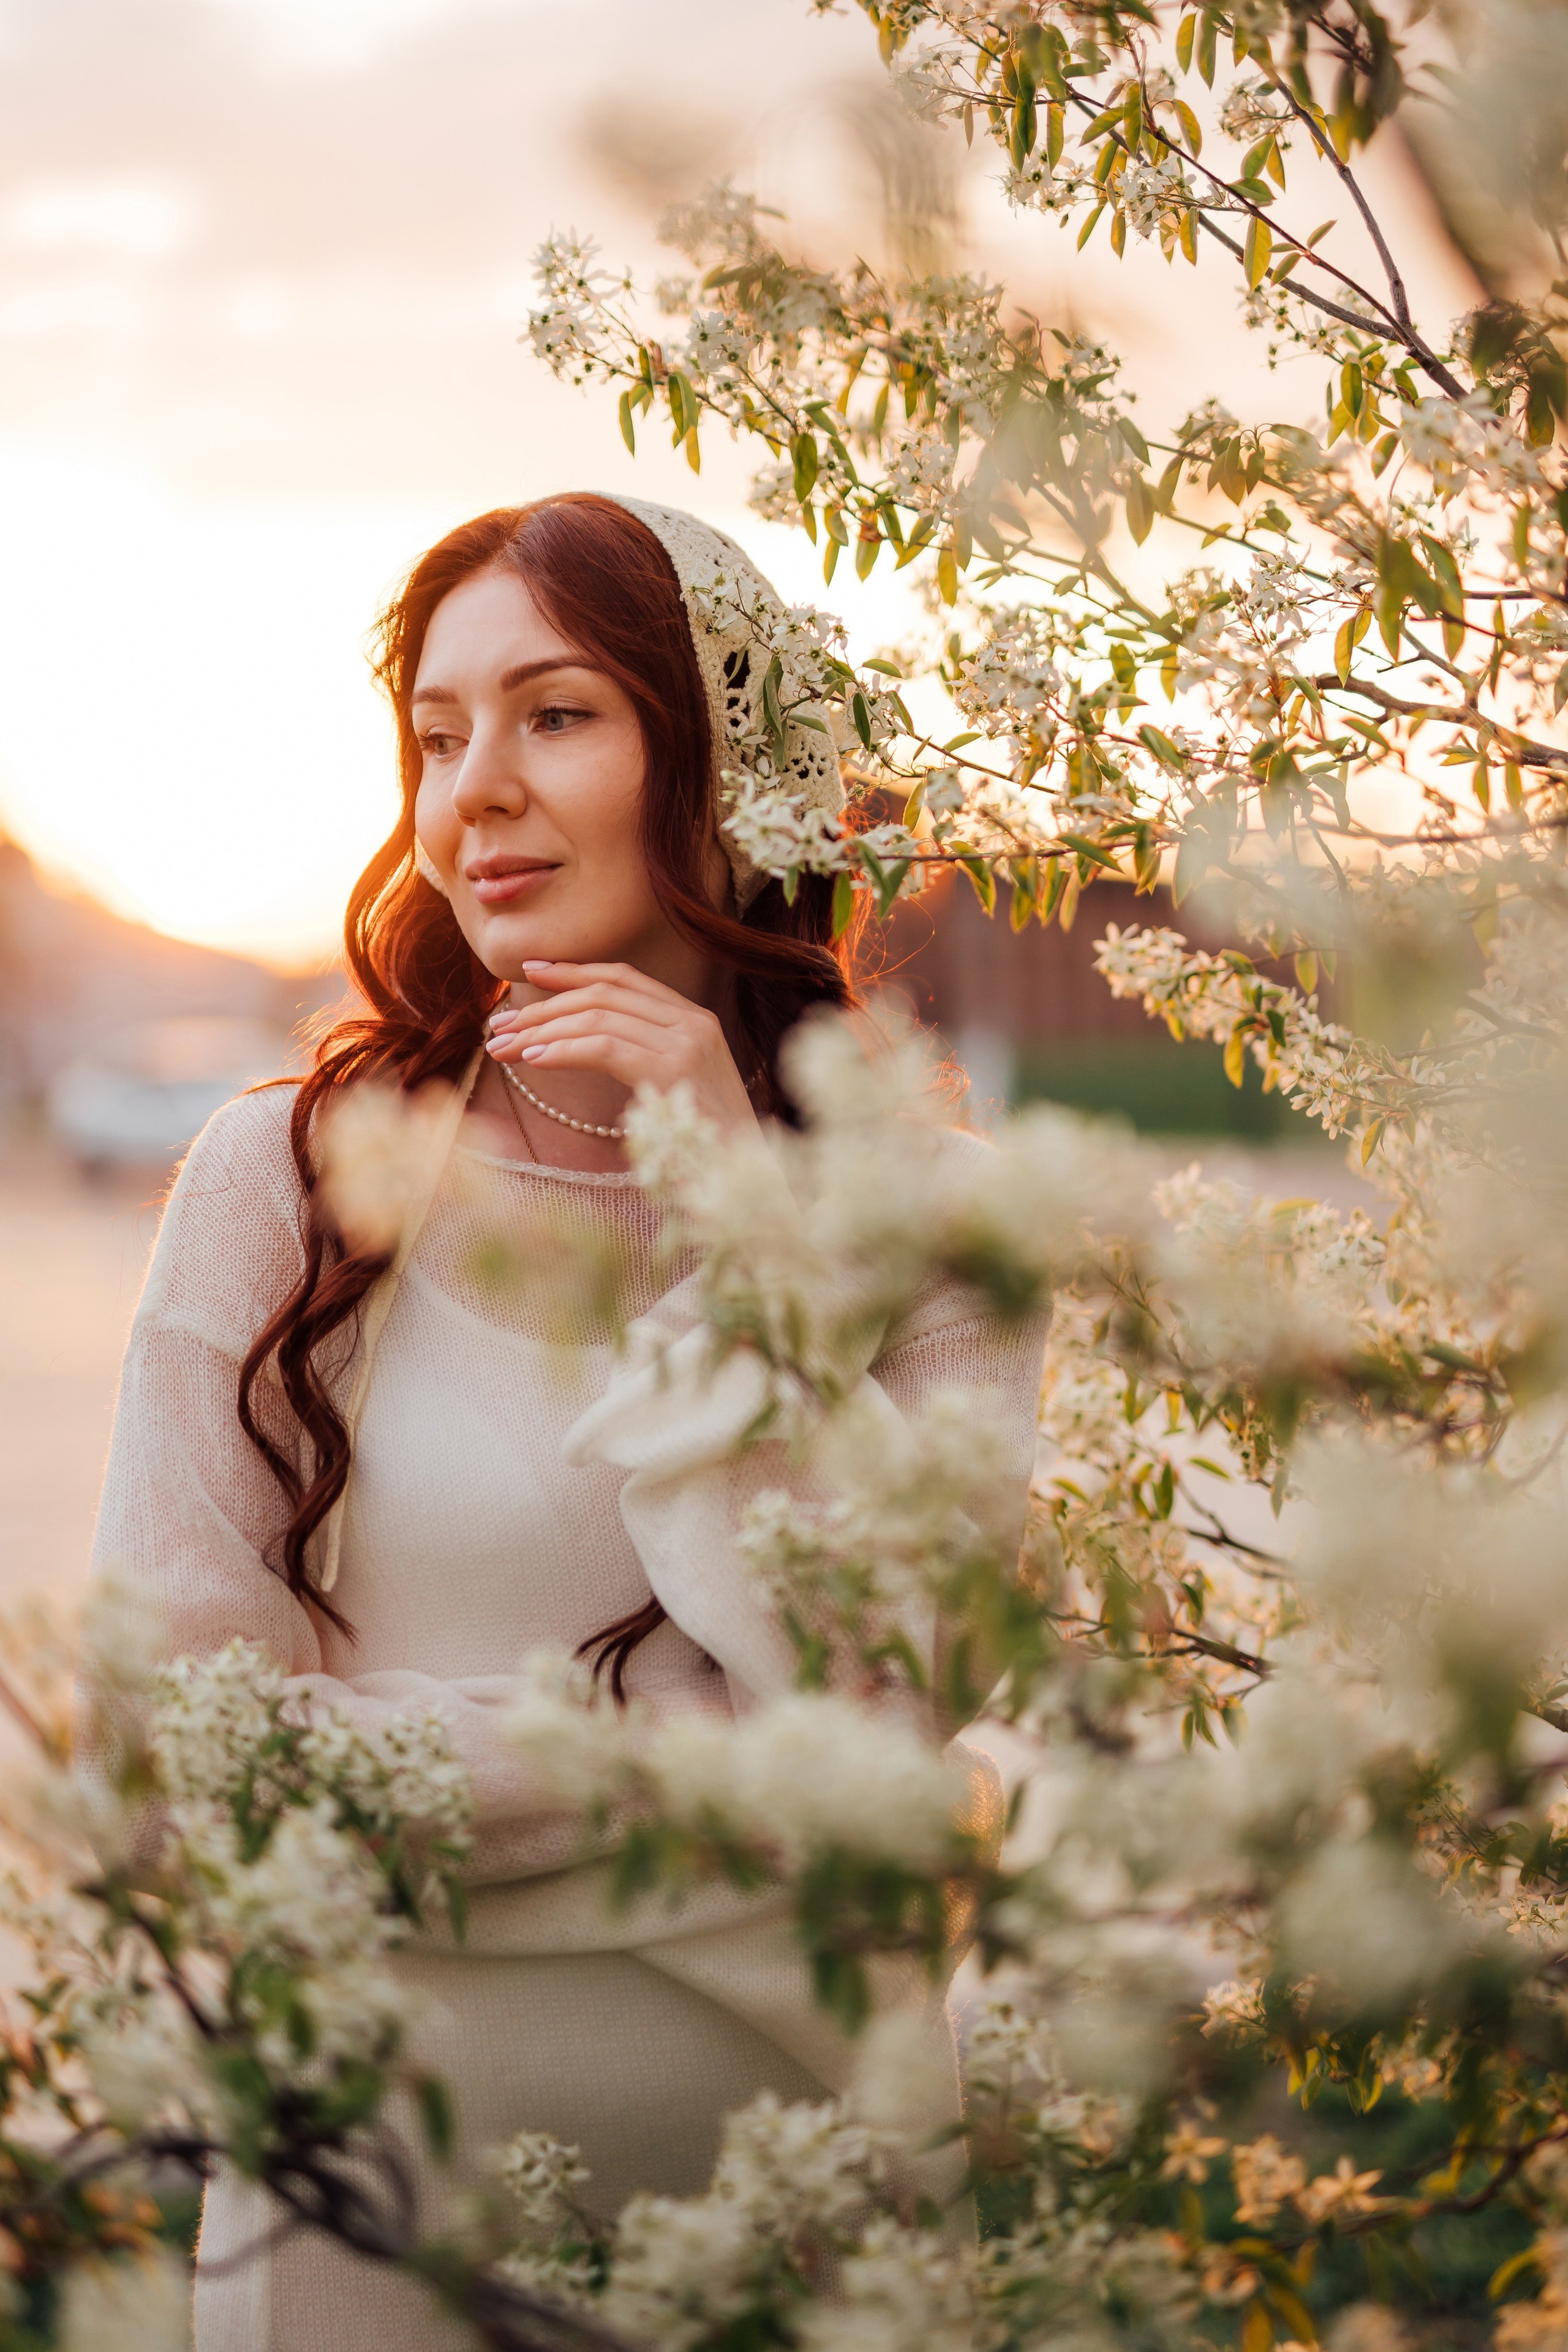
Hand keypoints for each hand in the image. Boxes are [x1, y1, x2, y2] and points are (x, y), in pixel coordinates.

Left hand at [484, 960, 758, 1135]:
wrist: (747, 1176)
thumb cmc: (705, 1145)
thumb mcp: (673, 1090)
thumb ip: (639, 1059)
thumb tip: (575, 1044)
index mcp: (694, 1020)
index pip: (625, 978)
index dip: (574, 971)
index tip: (530, 973)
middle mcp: (692, 1021)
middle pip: (604, 992)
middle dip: (544, 1006)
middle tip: (499, 1025)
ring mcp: (686, 1042)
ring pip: (597, 1016)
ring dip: (542, 1030)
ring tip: (503, 1047)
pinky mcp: (674, 1069)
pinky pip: (603, 1046)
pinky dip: (562, 1049)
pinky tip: (534, 1061)